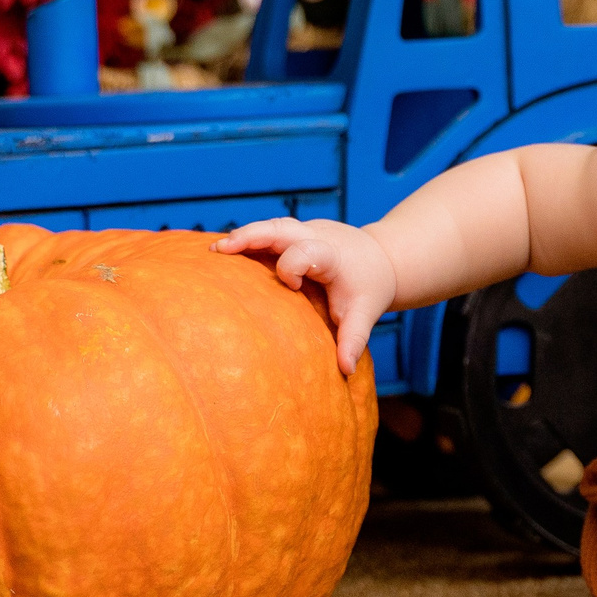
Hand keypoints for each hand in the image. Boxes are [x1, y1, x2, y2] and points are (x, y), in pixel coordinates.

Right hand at [212, 218, 394, 375]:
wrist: (383, 259)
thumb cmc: (368, 288)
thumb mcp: (364, 312)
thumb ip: (353, 338)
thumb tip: (346, 369)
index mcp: (332, 255)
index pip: (307, 251)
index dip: (294, 266)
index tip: (293, 287)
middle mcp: (317, 236)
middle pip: (281, 228)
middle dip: (251, 236)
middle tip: (220, 251)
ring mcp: (306, 230)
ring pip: (272, 226)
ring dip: (244, 237)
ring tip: (213, 252)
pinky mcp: (297, 232)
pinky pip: (270, 232)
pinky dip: (248, 240)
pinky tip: (225, 253)